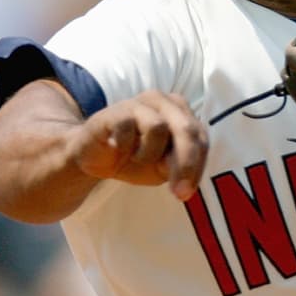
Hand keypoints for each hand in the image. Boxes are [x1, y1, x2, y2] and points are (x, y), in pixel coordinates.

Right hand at [69, 92, 208, 199]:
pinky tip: (117, 148)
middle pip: (187, 129)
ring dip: (147, 153)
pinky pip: (128, 128)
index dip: (197, 167)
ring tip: (135, 157)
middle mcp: (165, 102)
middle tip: (178, 193)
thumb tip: (186, 173)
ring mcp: (140, 102)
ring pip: (158, 127)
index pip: (201, 139)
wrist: (94, 157)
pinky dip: (124, 147)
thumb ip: (178, 165)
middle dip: (185, 164)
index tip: (186, 194)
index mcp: (182, 114)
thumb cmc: (134, 158)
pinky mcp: (117, 110)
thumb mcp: (162, 168)